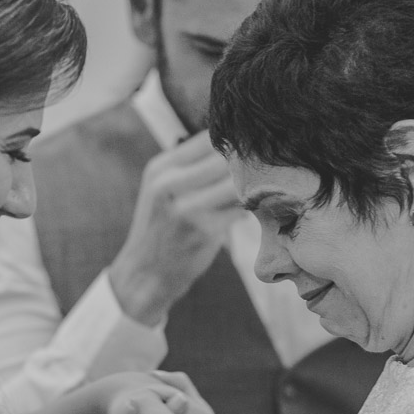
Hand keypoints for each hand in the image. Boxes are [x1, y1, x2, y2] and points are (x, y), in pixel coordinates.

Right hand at [108, 131, 244, 325]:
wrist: (145, 274)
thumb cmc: (162, 230)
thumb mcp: (163, 191)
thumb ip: (191, 169)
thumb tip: (238, 147)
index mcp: (161, 168)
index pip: (207, 138)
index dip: (234, 142)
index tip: (253, 150)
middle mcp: (169, 183)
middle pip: (224, 156)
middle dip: (247, 162)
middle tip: (267, 168)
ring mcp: (186, 207)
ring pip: (235, 181)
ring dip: (251, 184)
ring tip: (262, 189)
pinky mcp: (204, 230)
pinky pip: (239, 208)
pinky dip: (249, 207)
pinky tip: (252, 212)